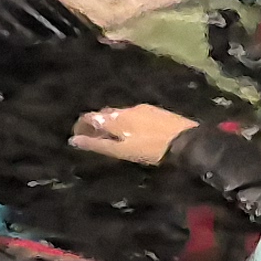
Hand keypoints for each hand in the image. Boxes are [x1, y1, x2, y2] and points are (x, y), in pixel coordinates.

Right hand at [70, 104, 198, 165]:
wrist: (186, 141)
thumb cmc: (151, 149)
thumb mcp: (122, 151)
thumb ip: (99, 145)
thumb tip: (74, 141)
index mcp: (117, 118)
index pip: (91, 117)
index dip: (81, 126)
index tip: (76, 137)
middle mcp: (127, 109)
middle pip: (106, 114)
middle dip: (97, 125)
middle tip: (94, 139)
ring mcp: (143, 108)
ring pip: (121, 114)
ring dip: (113, 124)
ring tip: (113, 138)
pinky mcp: (156, 112)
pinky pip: (134, 115)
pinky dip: (127, 123)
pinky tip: (134, 133)